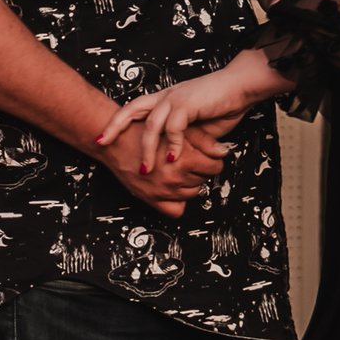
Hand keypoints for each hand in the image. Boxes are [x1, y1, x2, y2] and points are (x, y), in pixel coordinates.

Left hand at [101, 57, 273, 175]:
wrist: (241, 86)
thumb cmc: (222, 105)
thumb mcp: (196, 127)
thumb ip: (182, 138)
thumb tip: (173, 159)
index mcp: (165, 99)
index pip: (133, 108)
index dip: (116, 122)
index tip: (102, 138)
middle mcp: (166, 96)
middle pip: (132, 109)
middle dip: (114, 127)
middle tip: (101, 144)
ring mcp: (176, 98)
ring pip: (151, 124)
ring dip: (147, 149)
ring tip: (145, 169)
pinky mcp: (188, 103)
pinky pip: (174, 127)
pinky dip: (172, 144)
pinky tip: (172, 158)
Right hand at [101, 117, 234, 213]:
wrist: (116, 142)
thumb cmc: (144, 131)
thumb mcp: (177, 128)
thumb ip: (204, 141)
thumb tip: (223, 152)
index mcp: (184, 160)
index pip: (215, 167)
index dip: (212, 159)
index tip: (207, 155)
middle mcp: (175, 178)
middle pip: (204, 179)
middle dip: (200, 169)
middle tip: (189, 159)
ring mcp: (164, 191)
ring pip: (193, 193)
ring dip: (190, 183)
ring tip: (179, 169)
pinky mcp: (153, 200)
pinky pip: (176, 210)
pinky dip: (179, 201)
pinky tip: (175, 188)